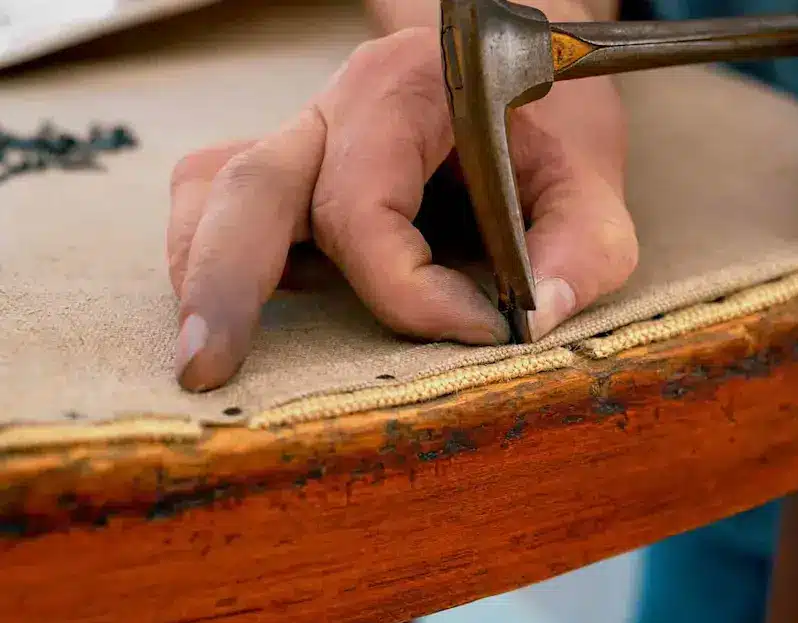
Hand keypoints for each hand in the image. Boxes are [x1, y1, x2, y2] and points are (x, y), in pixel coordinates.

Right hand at [167, 25, 635, 391]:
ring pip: (215, 186)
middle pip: (255, 185)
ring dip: (205, 270)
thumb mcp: (593, 185)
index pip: (365, 205)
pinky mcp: (297, 165)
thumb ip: (581, 251)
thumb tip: (529, 323)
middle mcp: (341, 106)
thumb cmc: (552, 132)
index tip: (479, 330)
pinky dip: (214, 253)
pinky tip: (242, 310)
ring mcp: (307, 134)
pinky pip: (220, 195)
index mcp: (410, 91)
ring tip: (204, 353)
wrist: (521, 78)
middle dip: (229, 282)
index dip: (409, 290)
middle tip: (206, 369)